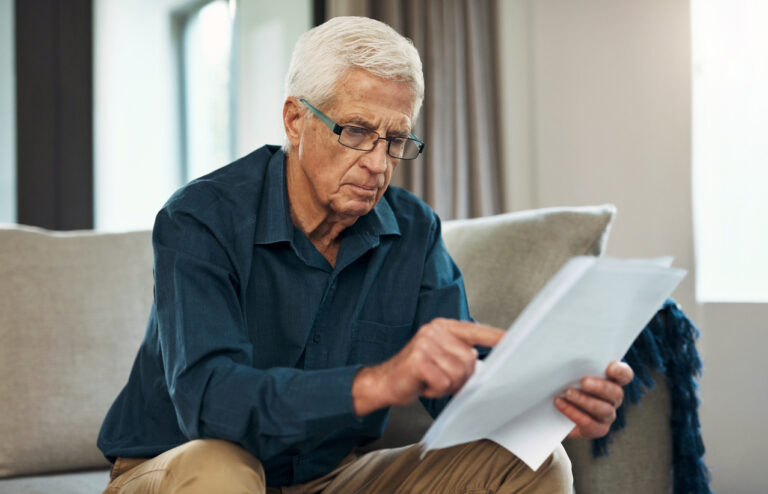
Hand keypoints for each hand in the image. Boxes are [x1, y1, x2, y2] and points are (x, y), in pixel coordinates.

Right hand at [352, 318, 503, 415]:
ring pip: (458, 373)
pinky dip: (436, 390)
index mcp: (442, 327)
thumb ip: (462, 355)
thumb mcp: (440, 358)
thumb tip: (487, 366)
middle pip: (469, 359)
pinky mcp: (418, 360)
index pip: (475, 330)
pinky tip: (423, 384)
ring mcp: (425, 343)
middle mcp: (434, 330)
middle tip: (441, 378)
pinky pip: (444, 382)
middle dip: (459, 376)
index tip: (512, 340)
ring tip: (431, 380)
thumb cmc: (415, 372)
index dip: (494, 336)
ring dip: (446, 385)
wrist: (385, 382)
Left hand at [555, 361, 634, 438]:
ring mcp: (608, 415)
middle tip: (584, 382)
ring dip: (585, 401)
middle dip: (600, 387)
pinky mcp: (597, 429)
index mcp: (612, 380)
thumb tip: (566, 354)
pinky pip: (589, 423)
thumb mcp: (571, 371)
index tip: (610, 367)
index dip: (620, 372)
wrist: (557, 409)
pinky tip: (560, 404)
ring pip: (604, 410)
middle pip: (616, 393)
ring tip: (568, 393)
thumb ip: (576, 364)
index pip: (625, 375)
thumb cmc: (566, 382)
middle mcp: (614, 398)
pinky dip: (574, 413)